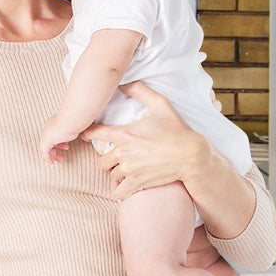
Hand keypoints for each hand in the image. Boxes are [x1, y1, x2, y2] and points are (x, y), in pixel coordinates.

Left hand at [38, 119, 77, 162]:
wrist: (70, 120)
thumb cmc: (73, 122)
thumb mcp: (72, 128)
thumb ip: (70, 132)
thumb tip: (74, 134)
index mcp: (53, 123)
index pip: (54, 135)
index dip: (60, 142)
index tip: (66, 146)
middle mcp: (48, 128)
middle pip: (49, 142)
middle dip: (57, 149)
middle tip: (62, 154)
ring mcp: (46, 135)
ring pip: (46, 148)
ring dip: (53, 155)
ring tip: (60, 159)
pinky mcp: (46, 141)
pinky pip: (44, 152)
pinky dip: (48, 158)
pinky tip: (52, 162)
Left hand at [80, 80, 208, 201]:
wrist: (191, 155)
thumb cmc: (176, 129)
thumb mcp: (160, 104)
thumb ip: (140, 91)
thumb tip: (123, 82)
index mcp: (125, 134)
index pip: (95, 133)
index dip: (87, 134)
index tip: (84, 136)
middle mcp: (124, 153)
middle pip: (101, 160)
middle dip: (107, 159)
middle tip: (116, 157)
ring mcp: (130, 170)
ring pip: (111, 175)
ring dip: (116, 173)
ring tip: (125, 169)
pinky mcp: (137, 183)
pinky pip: (118, 193)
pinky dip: (119, 191)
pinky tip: (125, 186)